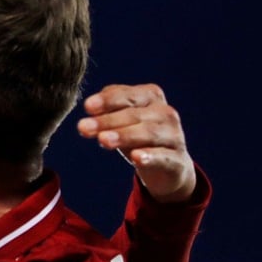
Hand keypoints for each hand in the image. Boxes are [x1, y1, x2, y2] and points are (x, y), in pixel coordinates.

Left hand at [77, 83, 195, 202]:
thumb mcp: (121, 120)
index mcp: (150, 96)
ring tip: (102, 140)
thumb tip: (89, 107)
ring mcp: (174, 136)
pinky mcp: (177, 160)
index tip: (87, 107)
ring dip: (124, 136)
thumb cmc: (137, 135)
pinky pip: (163, 157)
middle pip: (134, 115)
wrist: (168, 166)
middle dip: (107, 121)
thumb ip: (106, 110)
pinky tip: (135, 158)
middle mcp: (165, 113)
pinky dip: (149, 156)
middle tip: (84, 127)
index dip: (107, 100)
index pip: (127, 95)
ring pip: (148, 133)